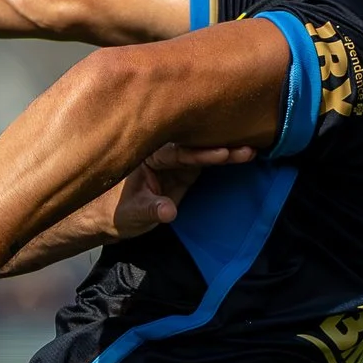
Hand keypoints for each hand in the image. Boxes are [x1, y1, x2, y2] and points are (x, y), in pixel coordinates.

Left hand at [80, 141, 256, 245]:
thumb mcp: (131, 214)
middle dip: (220, 146)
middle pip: (195, 145)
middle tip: (246, 148)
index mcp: (148, 155)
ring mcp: (176, 160)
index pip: (177, 152)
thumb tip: (169, 211)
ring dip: (226, 151)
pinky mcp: (185, 170)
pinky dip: (224, 159)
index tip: (222, 153)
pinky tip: (245, 154)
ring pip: (204, 150)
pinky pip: (207, 160)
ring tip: (251, 151)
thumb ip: (150, 210)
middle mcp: (164, 151)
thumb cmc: (116, 212)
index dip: (200, 153)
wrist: (111, 217)